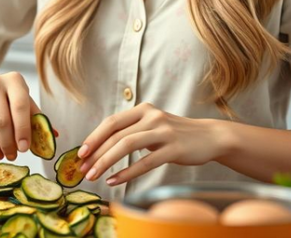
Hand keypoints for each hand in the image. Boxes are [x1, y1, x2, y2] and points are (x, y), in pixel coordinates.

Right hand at [0, 71, 49, 161]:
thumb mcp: (22, 99)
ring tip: (0, 155)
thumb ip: (36, 118)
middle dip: (8, 144)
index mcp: (14, 80)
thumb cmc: (4, 95)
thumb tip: (53, 138)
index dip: (23, 130)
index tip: (25, 148)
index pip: (21, 107)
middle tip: (13, 156)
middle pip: (1, 122)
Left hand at [77, 103, 222, 185]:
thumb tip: (101, 146)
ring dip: (107, 162)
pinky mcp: (174, 149)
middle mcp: (152, 117)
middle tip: (83, 169)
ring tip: (94, 176)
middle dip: (96, 153)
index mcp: (143, 109)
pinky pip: (145, 162)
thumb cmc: (176, 134)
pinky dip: (127, 172)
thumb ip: (131, 130)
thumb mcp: (152, 125)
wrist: (210, 137)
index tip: (80, 153)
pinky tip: (114, 180)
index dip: (94, 137)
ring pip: (127, 146)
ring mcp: (163, 132)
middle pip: (116, 135)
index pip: (111, 122)